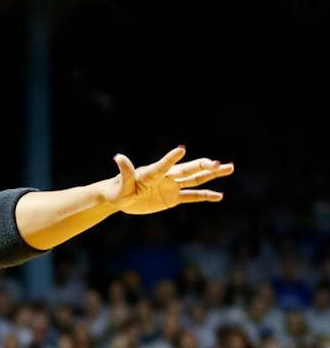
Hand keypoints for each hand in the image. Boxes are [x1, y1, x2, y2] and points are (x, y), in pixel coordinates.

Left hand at [107, 146, 233, 215]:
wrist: (121, 198)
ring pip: (196, 179)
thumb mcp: (121, 184)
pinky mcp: (173, 198)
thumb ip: (125, 171)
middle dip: (204, 166)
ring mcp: (172, 186)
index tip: (181, 150)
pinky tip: (219, 196)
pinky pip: (192, 196)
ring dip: (212, 174)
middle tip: (219, 163)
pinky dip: (205, 196)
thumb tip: (118, 157)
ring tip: (230, 168)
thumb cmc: (119, 189)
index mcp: (153, 172)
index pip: (163, 165)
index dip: (171, 158)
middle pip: (188, 169)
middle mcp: (167, 176)